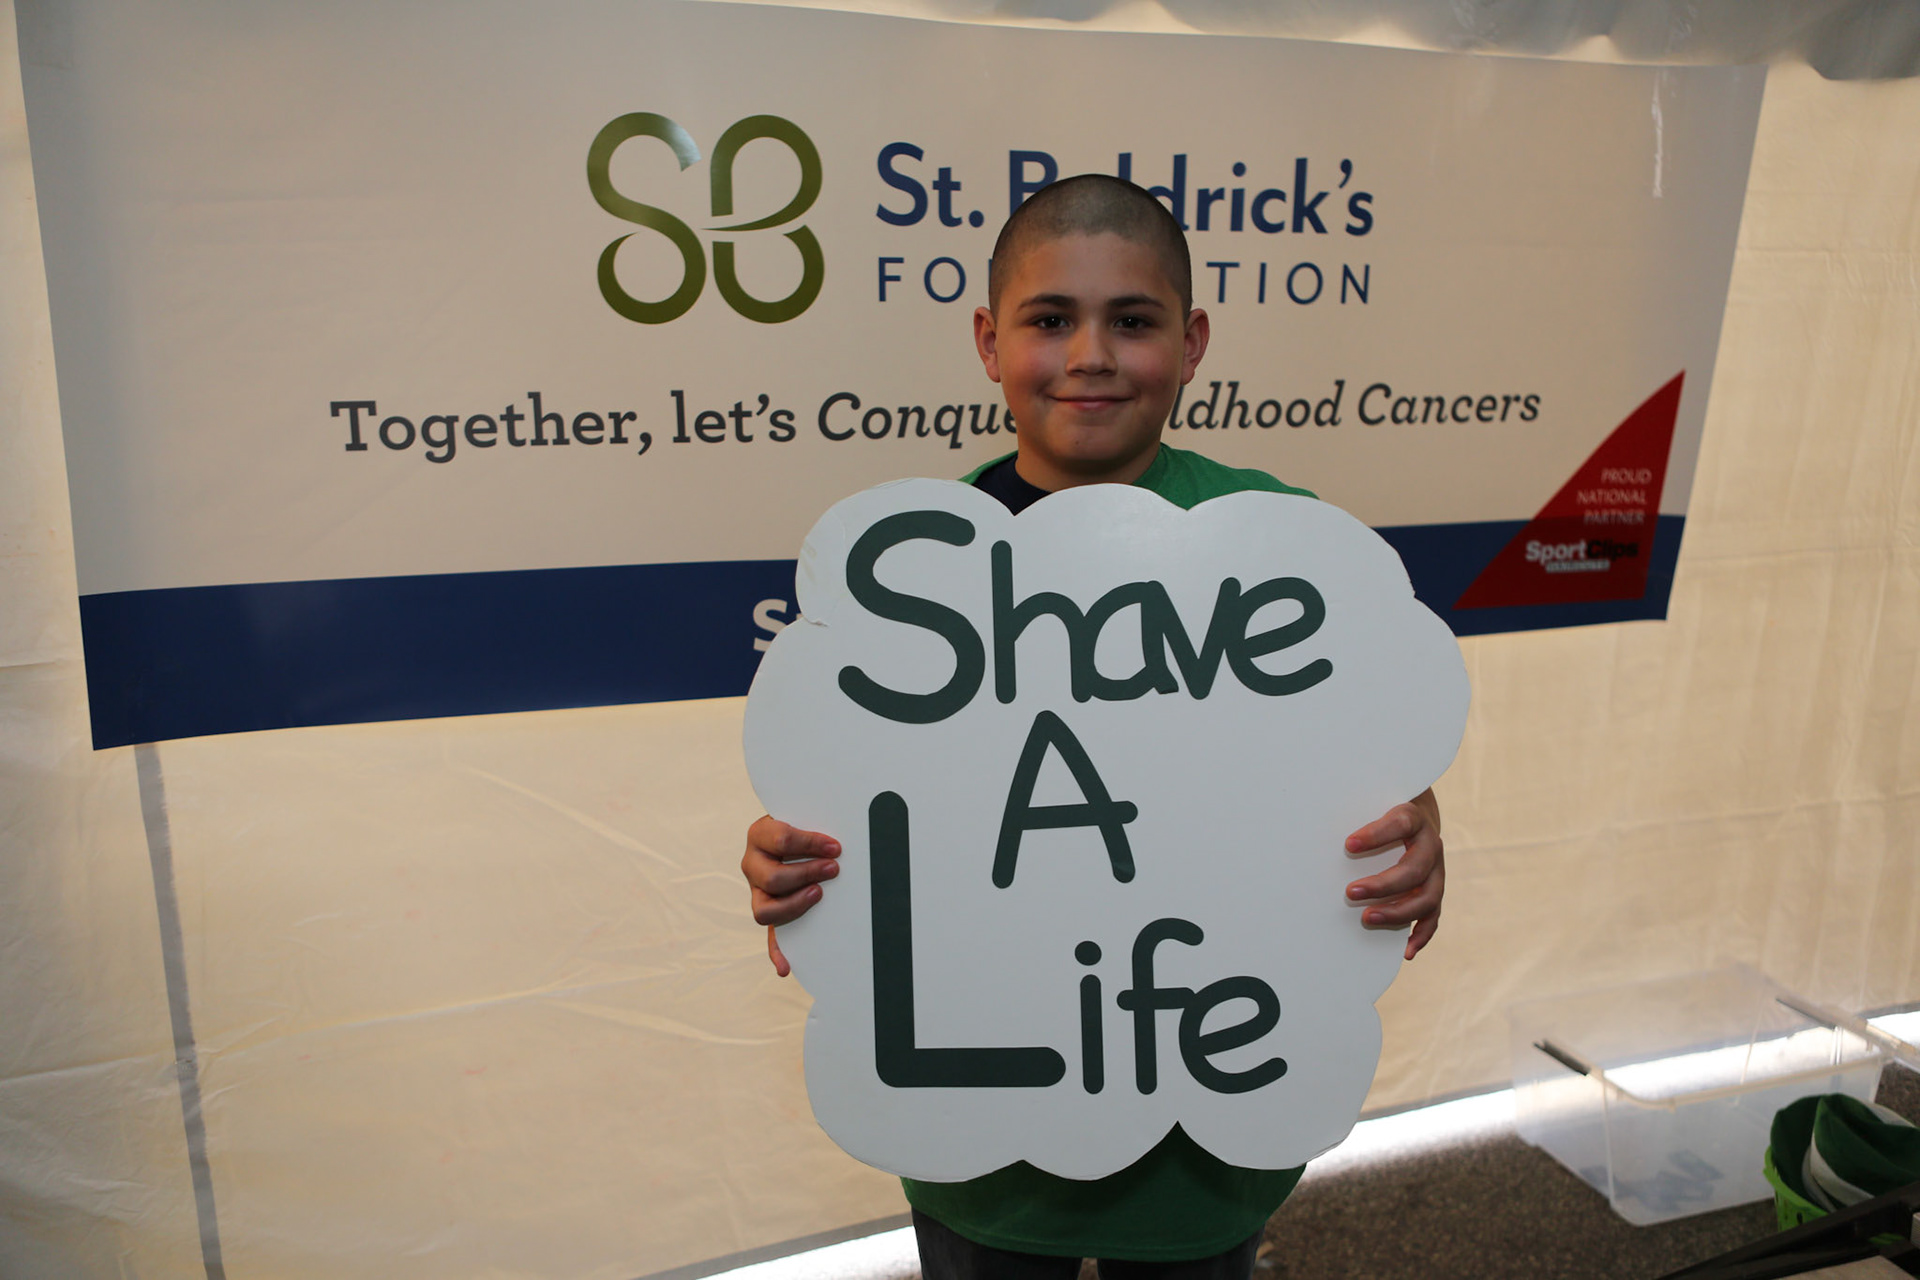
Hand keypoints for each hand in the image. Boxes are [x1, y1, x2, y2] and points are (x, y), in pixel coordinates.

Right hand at [742, 815, 841, 976]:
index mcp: (760, 835)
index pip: (781, 839)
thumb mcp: (803, 817)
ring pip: (765, 909)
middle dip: (807, 874)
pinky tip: (785, 967)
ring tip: (819, 895)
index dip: (810, 844)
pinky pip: (768, 936)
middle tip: (833, 870)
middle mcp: (753, 863)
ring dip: (794, 906)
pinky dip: (777, 953)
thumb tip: (838, 838)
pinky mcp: (767, 911)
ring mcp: (757, 890)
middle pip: (773, 877)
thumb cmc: (804, 824)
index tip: (836, 848)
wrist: (791, 833)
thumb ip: (812, 826)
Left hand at [1343, 789, 1443, 960]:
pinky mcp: (1435, 890)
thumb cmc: (1382, 813)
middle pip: (1414, 869)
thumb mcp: (1371, 806)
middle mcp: (1431, 845)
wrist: (1416, 817)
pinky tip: (1405, 950)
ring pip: (1428, 897)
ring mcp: (1437, 870)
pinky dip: (1421, 935)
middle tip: (1350, 893)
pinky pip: (1433, 916)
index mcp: (1414, 818)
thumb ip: (1352, 815)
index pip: (1400, 824)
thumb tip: (1312, 836)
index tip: (1348, 845)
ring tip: (1367, 918)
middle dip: (1382, 884)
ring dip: (1398, 912)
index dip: (1376, 835)